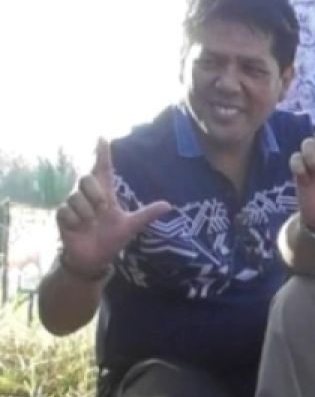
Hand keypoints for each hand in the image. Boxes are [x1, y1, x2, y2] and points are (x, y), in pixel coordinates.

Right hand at [55, 139, 170, 277]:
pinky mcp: (62, 216)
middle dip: (95, 194)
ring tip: (91, 224)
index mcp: (105, 195)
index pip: (103, 169)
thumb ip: (147, 214)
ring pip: (76, 197)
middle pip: (87, 179)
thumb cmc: (112, 239)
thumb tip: (169, 205)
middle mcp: (88, 196)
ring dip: (86, 213)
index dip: (103, 154)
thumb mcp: (131, 226)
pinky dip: (75, 221)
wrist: (95, 258)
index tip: (102, 138)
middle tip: (103, 210)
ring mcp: (74, 205)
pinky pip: (66, 211)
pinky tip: (79, 229)